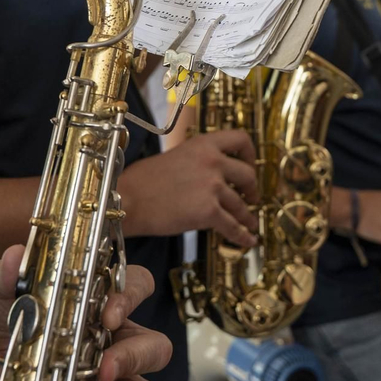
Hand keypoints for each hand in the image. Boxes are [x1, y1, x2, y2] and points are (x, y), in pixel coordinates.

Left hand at [0, 247, 172, 380]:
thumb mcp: (0, 288)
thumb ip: (10, 272)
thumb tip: (17, 256)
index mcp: (99, 299)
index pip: (137, 287)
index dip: (131, 299)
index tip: (108, 314)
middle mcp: (111, 337)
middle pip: (152, 345)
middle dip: (134, 358)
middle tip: (105, 369)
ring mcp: (102, 375)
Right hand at [118, 129, 258, 246]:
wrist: (128, 199)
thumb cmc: (142, 181)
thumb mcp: (175, 156)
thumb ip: (198, 161)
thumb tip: (212, 175)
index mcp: (203, 144)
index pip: (241, 139)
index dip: (250, 155)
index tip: (250, 165)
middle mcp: (212, 161)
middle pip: (248, 175)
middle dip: (252, 189)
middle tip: (251, 197)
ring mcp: (212, 186)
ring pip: (241, 205)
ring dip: (247, 217)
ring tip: (249, 223)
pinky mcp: (208, 211)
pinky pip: (233, 226)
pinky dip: (243, 235)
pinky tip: (248, 240)